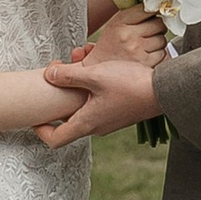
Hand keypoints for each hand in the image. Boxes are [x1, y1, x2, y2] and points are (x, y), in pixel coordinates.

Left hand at [35, 44, 159, 146]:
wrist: (165, 90)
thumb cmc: (130, 85)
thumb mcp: (95, 75)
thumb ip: (68, 75)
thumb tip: (48, 75)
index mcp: (87, 123)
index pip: (55, 140)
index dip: (40, 130)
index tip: (35, 115)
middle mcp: (96, 127)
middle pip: (68, 119)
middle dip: (59, 94)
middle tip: (58, 71)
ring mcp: (109, 120)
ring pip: (83, 106)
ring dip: (77, 85)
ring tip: (79, 59)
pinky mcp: (119, 111)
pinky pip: (97, 102)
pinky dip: (92, 86)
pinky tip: (97, 65)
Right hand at [97, 9, 169, 64]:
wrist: (99, 69)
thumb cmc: (109, 45)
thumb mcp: (115, 24)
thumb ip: (133, 14)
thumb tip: (156, 6)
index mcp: (120, 23)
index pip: (146, 9)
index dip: (153, 10)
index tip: (154, 13)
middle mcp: (128, 36)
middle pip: (159, 24)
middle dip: (158, 27)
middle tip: (151, 30)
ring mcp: (137, 50)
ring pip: (162, 39)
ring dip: (158, 41)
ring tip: (147, 44)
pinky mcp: (144, 63)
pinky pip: (162, 54)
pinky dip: (158, 54)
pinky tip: (147, 54)